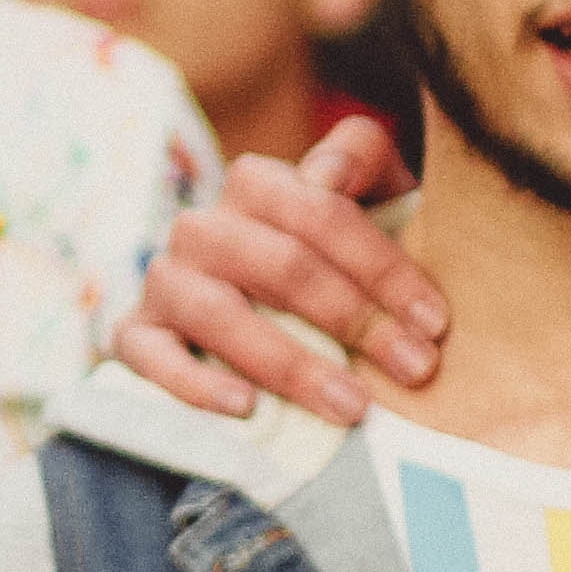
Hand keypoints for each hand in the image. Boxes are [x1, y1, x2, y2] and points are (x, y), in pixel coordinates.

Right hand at [106, 115, 444, 423]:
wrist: (264, 319)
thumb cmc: (336, 262)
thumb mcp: (369, 201)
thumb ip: (365, 162)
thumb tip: (331, 174)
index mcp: (258, 184)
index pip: (321, 211)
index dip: (384, 266)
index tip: (436, 322)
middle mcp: (203, 226)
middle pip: (280, 263)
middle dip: (356, 318)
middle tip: (415, 368)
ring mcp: (164, 280)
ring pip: (218, 312)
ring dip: (290, 363)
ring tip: (353, 407)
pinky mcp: (135, 335)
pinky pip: (149, 357)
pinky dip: (194, 383)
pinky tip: (246, 409)